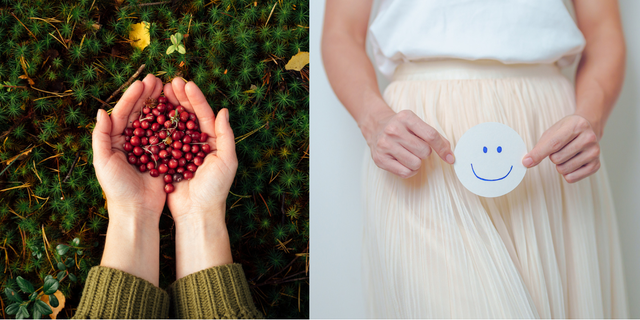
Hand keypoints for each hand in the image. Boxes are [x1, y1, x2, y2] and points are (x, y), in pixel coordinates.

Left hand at [92, 74, 164, 285]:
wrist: (137, 211)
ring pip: (155, 120)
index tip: (144, 83)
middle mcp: (131, 141)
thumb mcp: (103, 162)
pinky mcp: (162, 156)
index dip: (133, 97)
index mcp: (115, 140)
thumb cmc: (117, 189)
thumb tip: (101, 112)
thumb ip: (101, 137)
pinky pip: (168, 135)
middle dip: (148, 96)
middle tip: (157, 79)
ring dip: (161, 105)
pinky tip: (180, 111)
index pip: (123, 113)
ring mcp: (148, 147)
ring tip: (169, 89)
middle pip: (140, 113)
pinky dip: (173, 122)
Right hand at [163, 78, 236, 277]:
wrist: (197, 214)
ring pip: (172, 124)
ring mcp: (180, 151)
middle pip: (187, 115)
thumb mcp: (226, 161)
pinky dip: (155, 126)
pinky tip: (147, 113)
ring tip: (158, 92)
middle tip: (169, 82)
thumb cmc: (215, 189)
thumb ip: (226, 135)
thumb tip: (224, 110)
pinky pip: (160, 139)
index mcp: (213, 141)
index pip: (204, 114)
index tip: (185, 83)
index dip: (195, 98)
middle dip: (179, 98)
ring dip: (166, 107)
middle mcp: (197, 143)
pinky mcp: (167, 160)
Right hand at [363, 108, 454, 177]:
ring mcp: (385, 144)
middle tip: (415, 148)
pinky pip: (405, 173)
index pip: (431, 136)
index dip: (443, 148)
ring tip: (409, 155)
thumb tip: (450, 155)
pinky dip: (409, 171)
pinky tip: (403, 162)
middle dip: (424, 153)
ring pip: (415, 164)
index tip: (450, 158)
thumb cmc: (401, 128)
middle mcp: (394, 130)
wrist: (375, 127)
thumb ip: (434, 137)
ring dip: (416, 163)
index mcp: (406, 117)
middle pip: (424, 151)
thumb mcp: (416, 124)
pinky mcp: (380, 159)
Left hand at [522, 114, 600, 182]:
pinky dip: (567, 173)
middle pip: (557, 159)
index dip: (538, 154)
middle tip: (561, 148)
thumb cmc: (566, 131)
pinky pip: (571, 178)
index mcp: (576, 125)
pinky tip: (573, 162)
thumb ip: (540, 147)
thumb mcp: (552, 132)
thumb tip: (527, 162)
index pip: (554, 144)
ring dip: (560, 165)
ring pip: (563, 169)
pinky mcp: (596, 165)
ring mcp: (594, 152)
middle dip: (553, 157)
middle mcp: (589, 138)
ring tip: (567, 154)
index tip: (526, 162)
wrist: (588, 129)